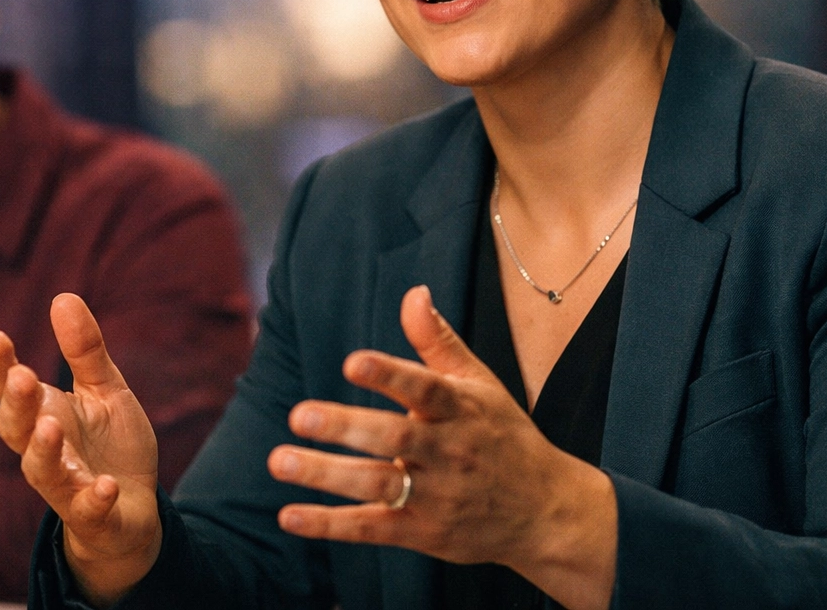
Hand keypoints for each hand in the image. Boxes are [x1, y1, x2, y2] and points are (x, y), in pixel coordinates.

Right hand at [0, 293, 160, 606]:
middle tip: (21, 377)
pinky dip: (94, 499)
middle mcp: (45, 451)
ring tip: (50, 428)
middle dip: (16, 405)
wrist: (133, 509)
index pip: (10, 391)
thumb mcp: (105, 390)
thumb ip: (85, 351)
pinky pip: (87, 511)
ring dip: (43, 452)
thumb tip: (63, 296)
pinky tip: (105, 486)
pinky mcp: (92, 516)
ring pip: (42, 473)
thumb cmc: (109, 447)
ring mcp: (66, 487)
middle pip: (15, 430)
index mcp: (44, 415)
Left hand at [265, 285, 617, 609]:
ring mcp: (437, 496)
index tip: (352, 362)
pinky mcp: (424, 533)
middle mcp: (449, 452)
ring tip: (280, 460)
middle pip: (395, 439)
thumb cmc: (503, 436)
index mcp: (461, 409)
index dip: (390, 375)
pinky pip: (373, 530)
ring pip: (378, 486)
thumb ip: (438, 342)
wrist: (546, 511)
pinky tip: (290, 515)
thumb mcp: (480, 384)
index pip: (425, 389)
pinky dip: (331, 524)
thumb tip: (413, 292)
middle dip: (346, 428)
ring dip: (327, 476)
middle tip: (298, 415)